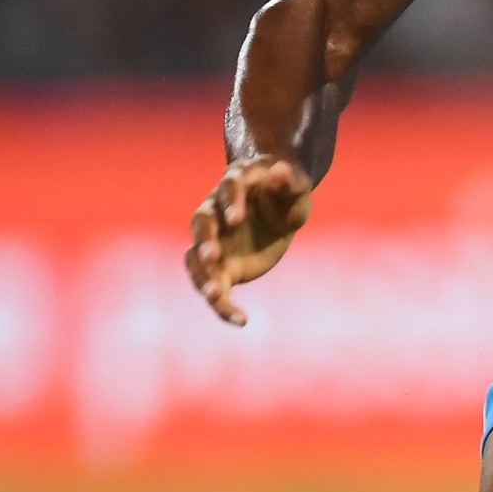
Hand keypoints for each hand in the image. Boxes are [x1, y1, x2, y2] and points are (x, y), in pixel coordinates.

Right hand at [186, 156, 312, 325]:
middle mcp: (216, 212)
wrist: (278, 205)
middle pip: (201, 224)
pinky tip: (241, 320)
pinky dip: (222, 305)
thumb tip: (279, 171)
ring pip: (196, 258)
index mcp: (234, 184)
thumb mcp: (296, 186)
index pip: (226, 189)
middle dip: (205, 240)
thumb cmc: (287, 191)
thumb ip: (288, 182)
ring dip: (202, 275)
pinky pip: (214, 286)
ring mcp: (214, 240)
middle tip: (214, 255)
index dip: (229, 203)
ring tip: (215, 294)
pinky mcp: (220, 266)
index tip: (236, 219)